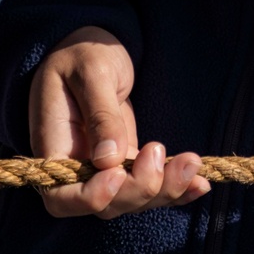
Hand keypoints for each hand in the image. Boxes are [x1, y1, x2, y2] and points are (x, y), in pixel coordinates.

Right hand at [28, 25, 208, 218]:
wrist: (91, 50)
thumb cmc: (82, 54)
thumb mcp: (90, 73)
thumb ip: (99, 113)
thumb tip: (109, 159)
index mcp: (53, 150)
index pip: (64, 197)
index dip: (92, 196)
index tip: (118, 174)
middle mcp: (76, 170)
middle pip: (107, 203)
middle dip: (140, 188)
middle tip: (160, 151)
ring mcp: (102, 170)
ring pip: (133, 199)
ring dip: (166, 189)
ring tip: (192, 165)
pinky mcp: (126, 163)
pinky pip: (148, 184)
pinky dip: (175, 187)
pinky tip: (200, 183)